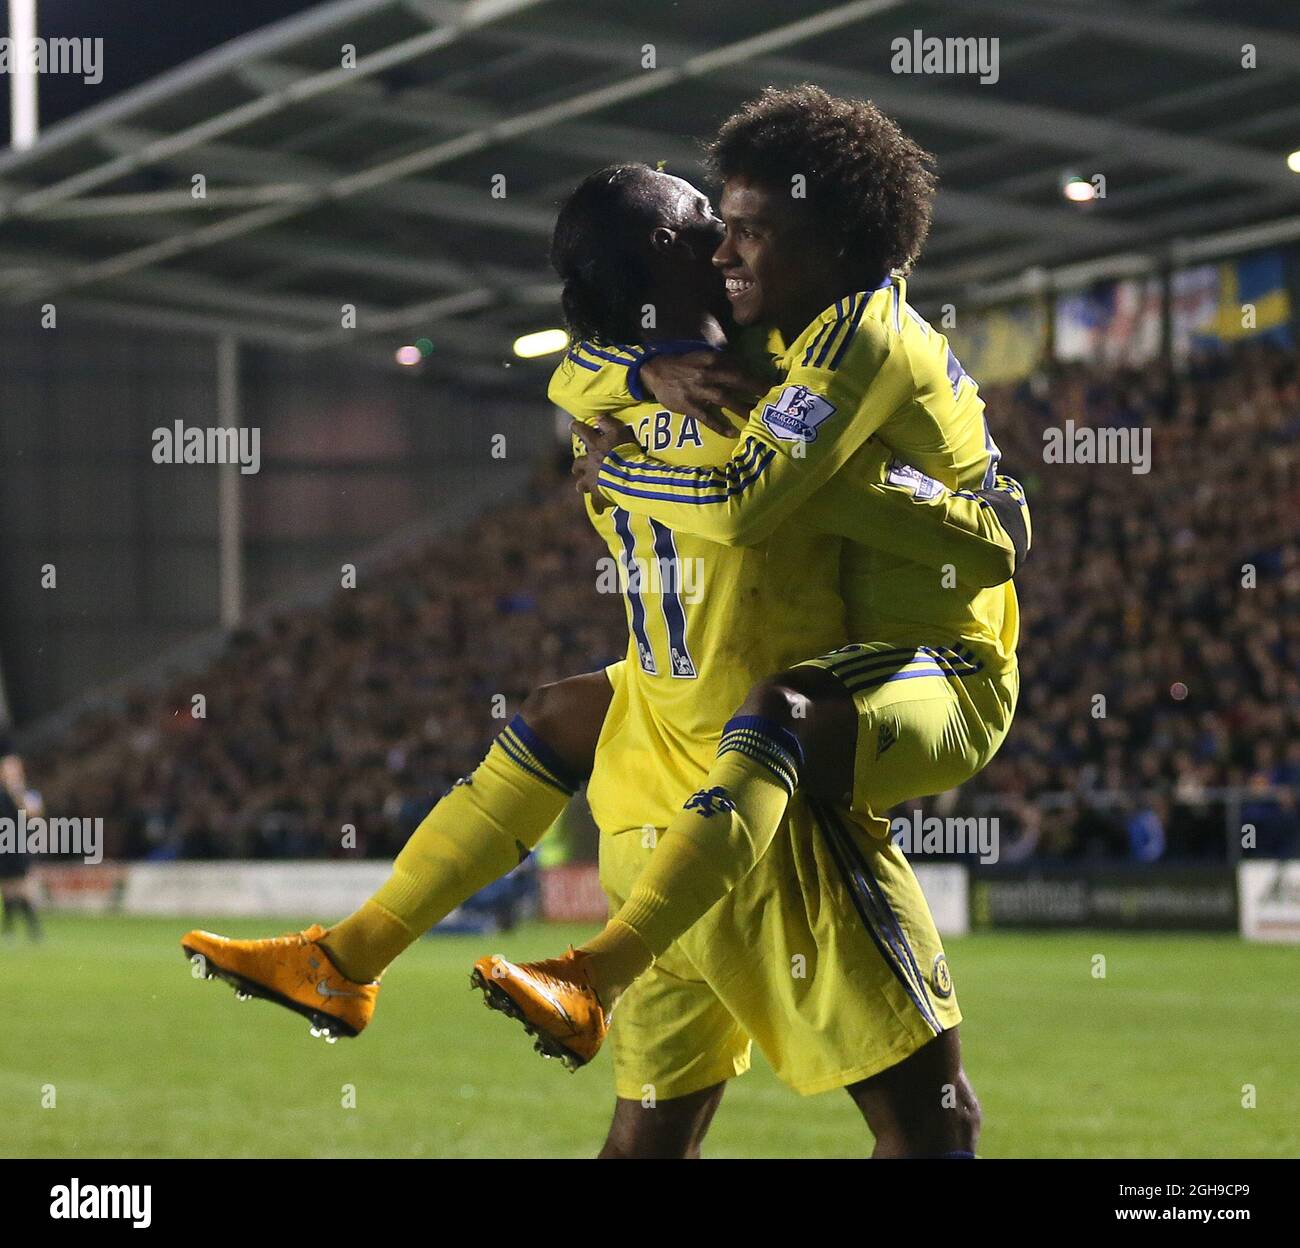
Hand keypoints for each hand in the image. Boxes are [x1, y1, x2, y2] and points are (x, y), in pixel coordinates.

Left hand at [570, 416, 637, 510]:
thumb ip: (608, 423)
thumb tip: (598, 417)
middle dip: (577, 465)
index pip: (583, 433)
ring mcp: (592, 479)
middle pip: (578, 463)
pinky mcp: (599, 494)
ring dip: (582, 485)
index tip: (572, 425)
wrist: (627, 475)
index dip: (577, 428)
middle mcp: (590, 463)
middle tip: (576, 467)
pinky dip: (598, 505)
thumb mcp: (619, 431)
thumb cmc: (625, 451)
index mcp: (595, 446)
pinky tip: (599, 510)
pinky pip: (597, 502)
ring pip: (582, 484)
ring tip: (582, 487)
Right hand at [639, 351, 765, 434]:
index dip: (755, 375)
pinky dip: (720, 426)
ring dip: (743, 409)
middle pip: (737, 380)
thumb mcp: (702, 355)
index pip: (738, 366)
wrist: (655, 372)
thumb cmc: (682, 365)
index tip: (770, 382)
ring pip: (726, 399)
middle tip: (771, 397)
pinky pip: (707, 418)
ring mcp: (699, 391)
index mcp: (712, 359)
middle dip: (756, 388)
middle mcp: (707, 374)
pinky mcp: (690, 406)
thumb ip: (721, 360)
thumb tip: (743, 365)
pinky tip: (733, 433)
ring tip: (757, 417)